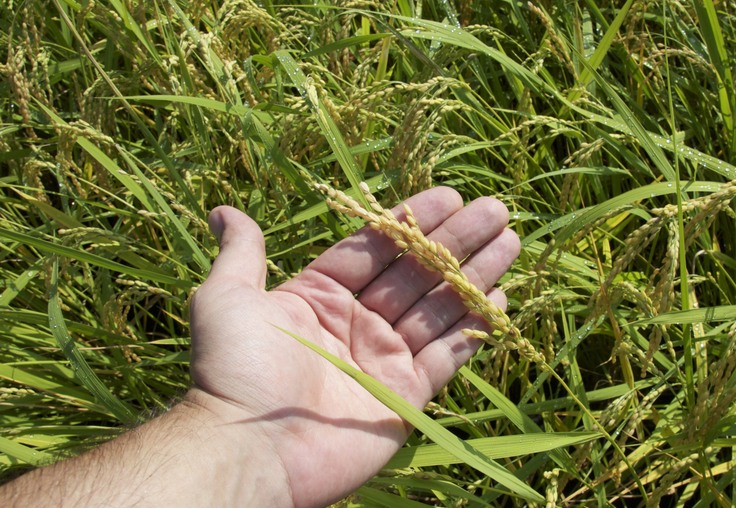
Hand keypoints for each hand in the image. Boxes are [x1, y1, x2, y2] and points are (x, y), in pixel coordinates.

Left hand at [188, 187, 519, 506]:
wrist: (251, 449)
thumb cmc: (235, 369)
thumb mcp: (227, 299)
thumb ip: (242, 253)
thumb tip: (223, 211)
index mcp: (320, 296)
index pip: (376, 248)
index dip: (412, 220)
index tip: (450, 195)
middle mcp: (356, 324)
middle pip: (415, 272)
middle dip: (456, 241)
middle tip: (495, 210)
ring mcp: (383, 360)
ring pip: (439, 308)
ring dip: (475, 275)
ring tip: (511, 241)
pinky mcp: (405, 396)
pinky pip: (447, 356)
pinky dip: (474, 329)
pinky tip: (500, 298)